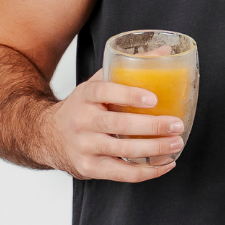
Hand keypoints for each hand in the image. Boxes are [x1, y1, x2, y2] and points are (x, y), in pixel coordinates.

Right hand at [41, 70, 182, 180]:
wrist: (47, 135)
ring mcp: (84, 146)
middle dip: (152, 126)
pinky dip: (147, 172)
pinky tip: (166, 164)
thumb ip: (128, 69)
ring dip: (154, 149)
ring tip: (176, 143)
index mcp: (85, 96)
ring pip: (122, 151)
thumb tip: (164, 51)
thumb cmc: (84, 108)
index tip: (153, 98)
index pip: (104, 92)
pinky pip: (122, 173)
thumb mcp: (98, 84)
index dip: (129, 95)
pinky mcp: (89, 167)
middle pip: (118, 125)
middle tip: (177, 124)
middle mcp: (82, 122)